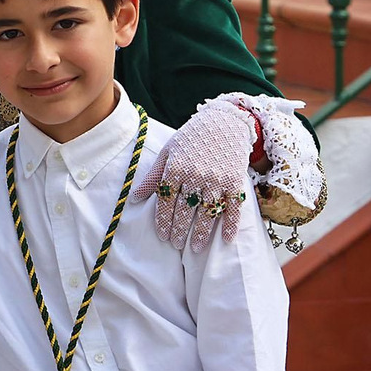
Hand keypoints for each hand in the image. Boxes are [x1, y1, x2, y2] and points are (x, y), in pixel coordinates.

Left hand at [133, 98, 255, 251]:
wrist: (224, 122)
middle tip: (175, 244)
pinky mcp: (235, 181)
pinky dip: (231, 225)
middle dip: (179, 230)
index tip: (163, 236)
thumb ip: (152, 176)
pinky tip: (227, 239)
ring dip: (202, 233)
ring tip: (196, 248)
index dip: (164, 221)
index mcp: (176, 168)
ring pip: (207, 212)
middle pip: (185, 210)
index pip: (166, 201)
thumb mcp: (167, 152)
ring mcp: (217, 179)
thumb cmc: (191, 138)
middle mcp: (195, 175)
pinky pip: (233, 207)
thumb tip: (134, 198)